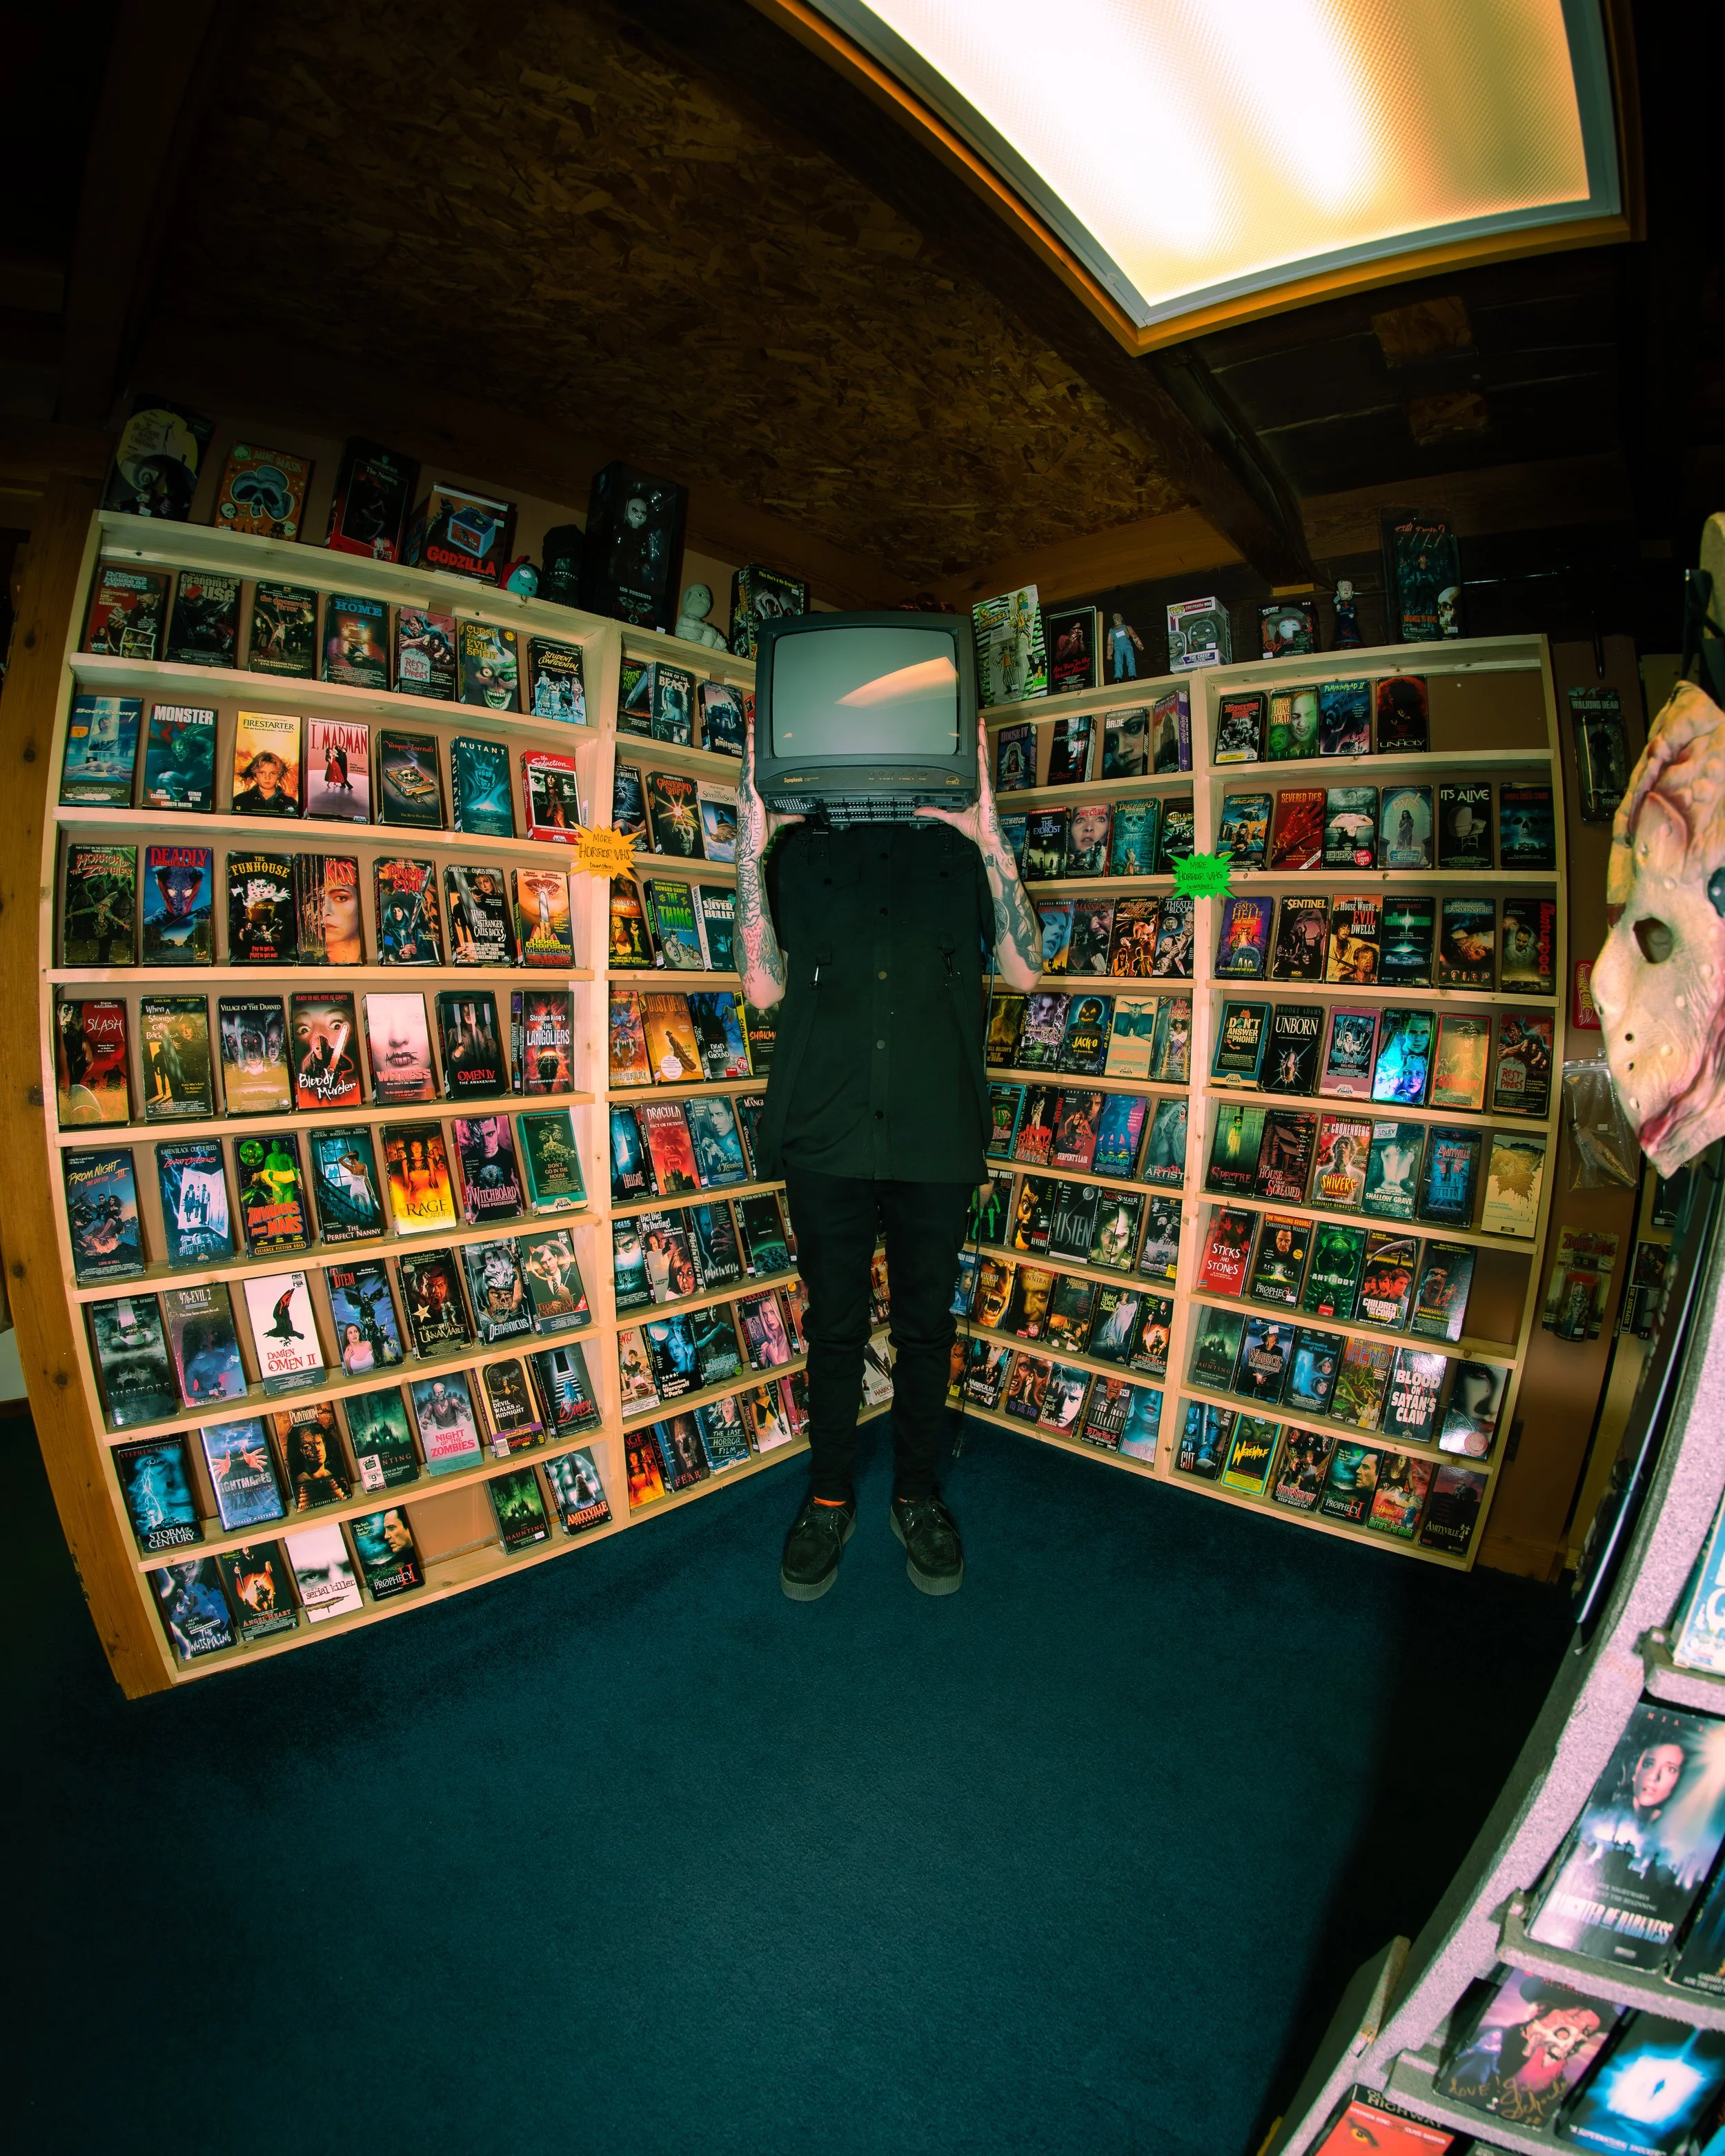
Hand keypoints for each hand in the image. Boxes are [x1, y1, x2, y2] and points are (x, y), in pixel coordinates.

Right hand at [740, 710, 802, 853]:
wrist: (753, 845)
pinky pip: (749, 777)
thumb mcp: (778, 819)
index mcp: (753, 791)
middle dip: (750, 744)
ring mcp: (747, 791)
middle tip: (752, 727)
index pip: (753, 768)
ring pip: (748, 766)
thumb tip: (801, 814)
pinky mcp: (749, 796)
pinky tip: (753, 753)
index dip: (754, 753)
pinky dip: (751, 764)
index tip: (755, 739)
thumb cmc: (759, 832)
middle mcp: (747, 789)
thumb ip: (789, 815)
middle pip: (749, 762)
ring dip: (750, 749)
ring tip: (751, 733)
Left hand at [914, 711, 997, 846]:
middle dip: (981, 739)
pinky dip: (982, 762)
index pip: (976, 764)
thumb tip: (920, 810)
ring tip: (981, 728)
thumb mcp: (950, 816)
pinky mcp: (987, 795)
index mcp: (976, 787)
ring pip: (984, 761)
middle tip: (980, 722)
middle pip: (981, 757)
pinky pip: (984, 775)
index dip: (976, 749)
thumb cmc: (976, 828)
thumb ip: (935, 811)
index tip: (974, 735)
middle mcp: (982, 784)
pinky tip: (981, 749)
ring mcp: (986, 788)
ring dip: (983, 744)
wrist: (986, 839)